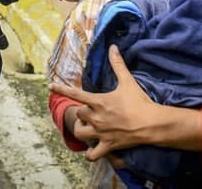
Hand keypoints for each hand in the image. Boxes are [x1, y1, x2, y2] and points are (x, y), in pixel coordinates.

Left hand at [51, 46, 201, 159]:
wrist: (151, 123)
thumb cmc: (139, 102)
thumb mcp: (127, 81)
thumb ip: (118, 64)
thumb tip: (113, 47)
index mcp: (99, 102)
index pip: (75, 94)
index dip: (61, 89)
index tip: (49, 86)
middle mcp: (96, 118)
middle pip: (79, 114)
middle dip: (82, 112)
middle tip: (91, 111)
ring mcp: (101, 133)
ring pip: (80, 133)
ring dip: (82, 130)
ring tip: (88, 127)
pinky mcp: (108, 145)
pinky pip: (92, 154)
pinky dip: (90, 153)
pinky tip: (92, 149)